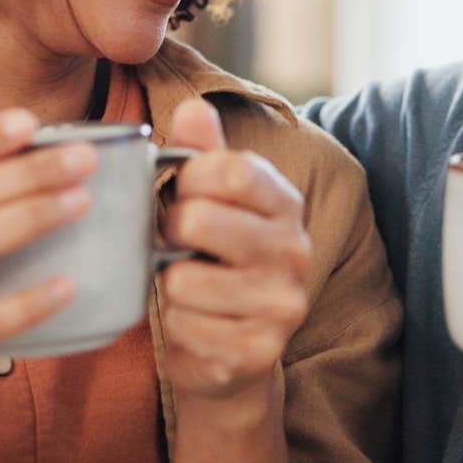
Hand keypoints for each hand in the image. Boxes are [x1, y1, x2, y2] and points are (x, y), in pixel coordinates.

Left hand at [158, 98, 312, 407]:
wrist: (236, 354)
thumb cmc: (214, 260)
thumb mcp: (211, 201)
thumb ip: (202, 154)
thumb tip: (192, 109)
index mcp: (284, 204)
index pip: (235, 169)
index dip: (191, 178)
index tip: (183, 193)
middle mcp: (294, 251)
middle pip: (199, 221)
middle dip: (169, 234)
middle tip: (176, 246)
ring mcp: (281, 304)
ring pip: (183, 280)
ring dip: (170, 288)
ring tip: (188, 289)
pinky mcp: (258, 352)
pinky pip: (185, 329)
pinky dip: (178, 329)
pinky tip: (197, 326)